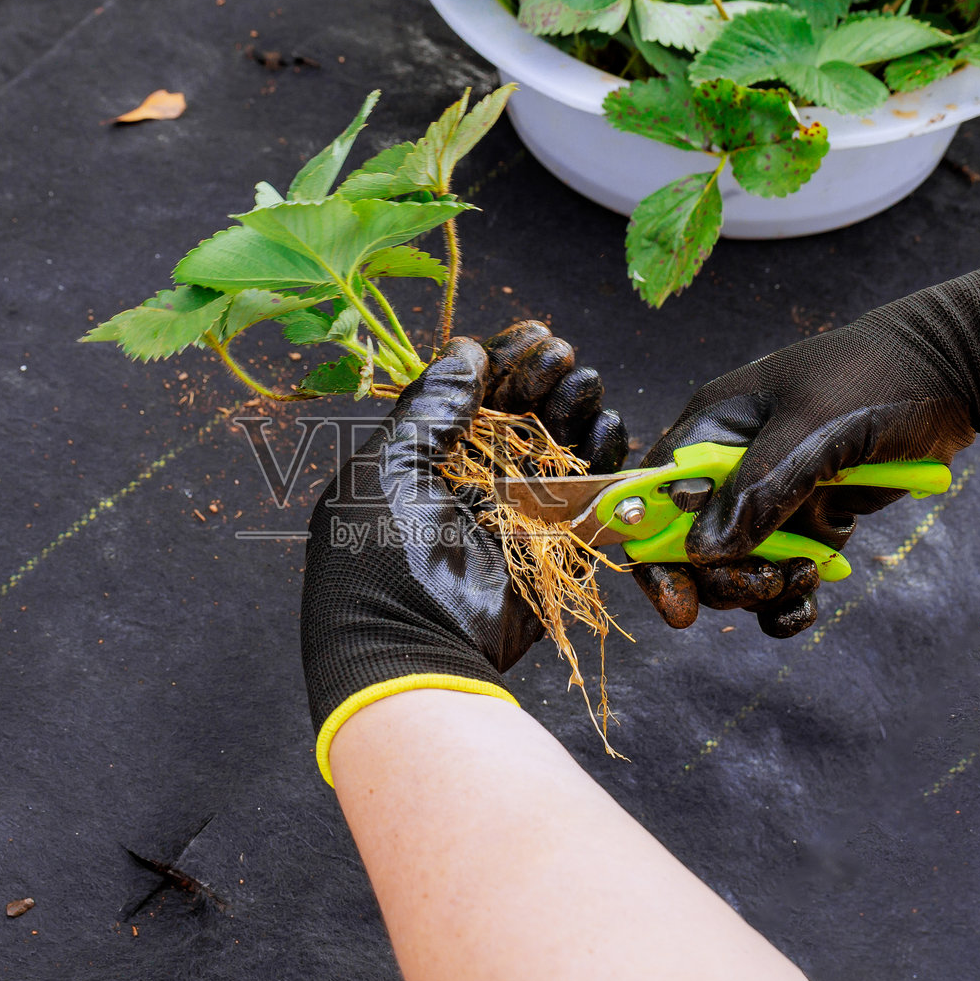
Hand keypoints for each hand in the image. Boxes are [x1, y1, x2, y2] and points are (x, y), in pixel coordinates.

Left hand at [301, 325, 625, 780]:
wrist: (405, 644)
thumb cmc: (375, 553)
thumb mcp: (387, 464)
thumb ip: (430, 405)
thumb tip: (467, 351)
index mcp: (424, 456)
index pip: (474, 393)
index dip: (506, 360)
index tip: (535, 336)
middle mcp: (473, 480)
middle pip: (525, 413)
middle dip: (546, 379)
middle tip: (560, 360)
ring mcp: (517, 513)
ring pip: (562, 447)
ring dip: (577, 409)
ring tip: (583, 386)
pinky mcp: (555, 546)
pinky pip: (590, 496)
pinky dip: (604, 460)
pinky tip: (604, 429)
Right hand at [633, 263, 979, 636]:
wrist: (955, 374)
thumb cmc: (876, 377)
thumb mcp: (813, 426)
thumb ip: (759, 487)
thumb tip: (704, 550)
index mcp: (713, 428)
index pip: (655, 496)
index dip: (655, 550)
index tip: (679, 599)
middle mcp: (733, 464)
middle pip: (695, 544)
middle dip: (723, 575)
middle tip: (765, 583)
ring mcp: (774, 493)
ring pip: (739, 564)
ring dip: (762, 586)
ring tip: (805, 576)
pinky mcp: (813, 517)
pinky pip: (784, 572)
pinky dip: (790, 598)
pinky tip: (805, 604)